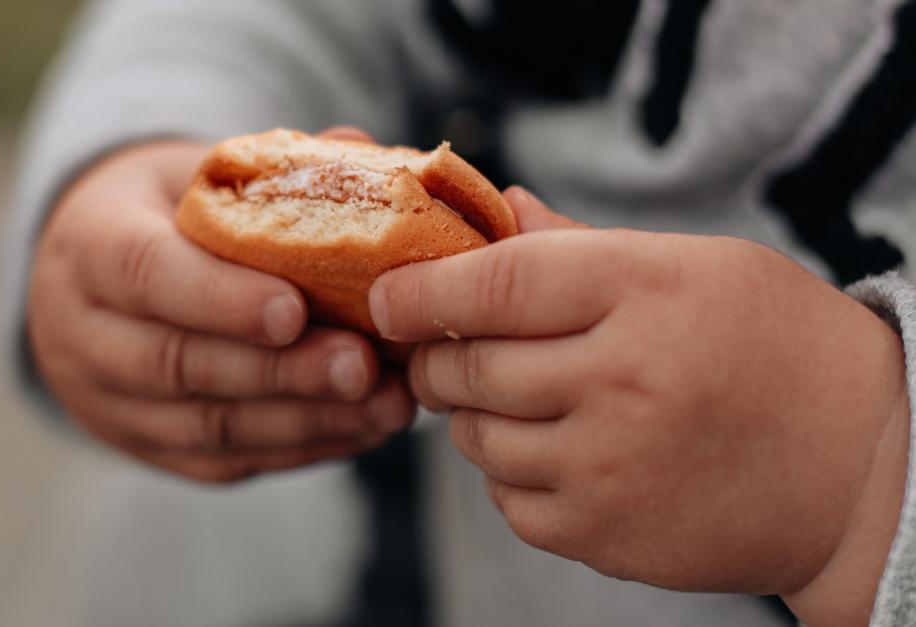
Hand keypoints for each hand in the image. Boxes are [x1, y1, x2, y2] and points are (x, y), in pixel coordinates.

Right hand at [29, 128, 414, 483]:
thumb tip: (360, 146)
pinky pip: (224, 461)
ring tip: (386, 406)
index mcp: (92, 245)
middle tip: (364, 368)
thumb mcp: (203, 174)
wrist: (105, 278)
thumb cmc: (171, 215)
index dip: (220, 298)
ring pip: (208, 428)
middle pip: (180, 364)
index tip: (295, 311)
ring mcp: (111, 403)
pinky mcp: (150, 448)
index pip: (146, 274)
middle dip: (281, 372)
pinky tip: (362, 429)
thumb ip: (274, 170)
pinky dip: (301, 448)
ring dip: (306, 421)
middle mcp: (84, 334)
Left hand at [369, 188, 908, 625]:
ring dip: (475, 416)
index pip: (492, 283)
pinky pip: (507, 500)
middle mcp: (621, 380)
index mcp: (644, 291)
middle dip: (436, 357)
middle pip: (467, 367)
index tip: (386, 297)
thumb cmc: (771, 346)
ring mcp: (609, 467)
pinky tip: (561, 452)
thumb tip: (501, 210)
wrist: (854, 468)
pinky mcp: (604, 535)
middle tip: (445, 349)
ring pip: (475, 438)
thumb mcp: (692, 265)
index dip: (420, 290)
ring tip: (523, 398)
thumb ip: (581, 247)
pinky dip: (513, 472)